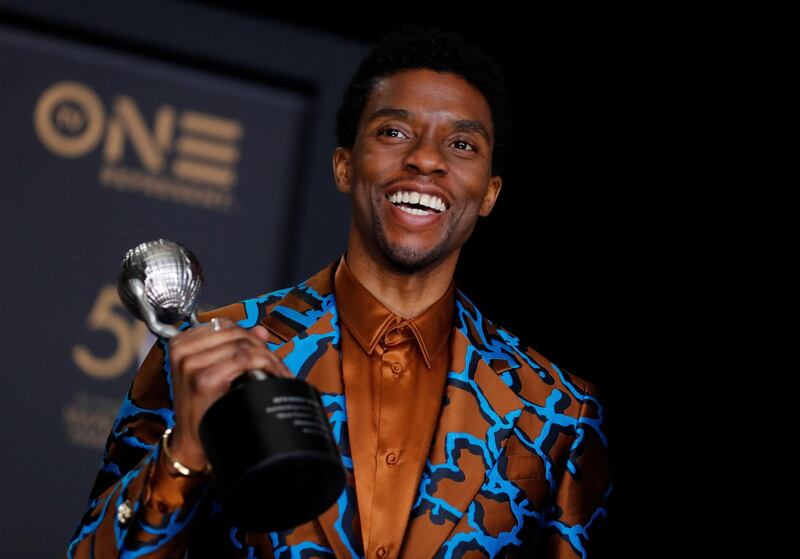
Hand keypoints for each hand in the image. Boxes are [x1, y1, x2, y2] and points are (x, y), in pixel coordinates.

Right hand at [166, 318, 292, 470]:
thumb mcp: (213, 369)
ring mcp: (191, 364)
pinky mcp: (203, 378)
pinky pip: (243, 360)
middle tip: (276, 362)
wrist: (192, 438)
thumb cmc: (202, 405)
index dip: (249, 334)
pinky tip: (272, 375)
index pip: (225, 325)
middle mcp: (182, 350)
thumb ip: (234, 346)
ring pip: (242, 346)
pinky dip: (264, 364)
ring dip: (267, 356)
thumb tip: (261, 331)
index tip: (264, 347)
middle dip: (261, 346)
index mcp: (181, 343)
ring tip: (277, 370)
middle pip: (235, 334)